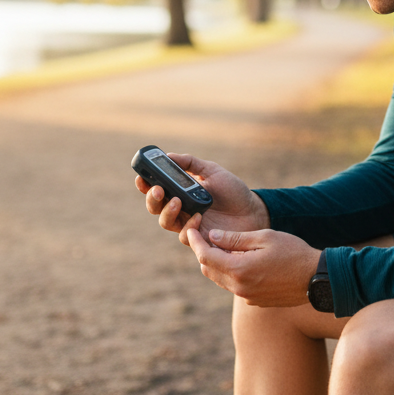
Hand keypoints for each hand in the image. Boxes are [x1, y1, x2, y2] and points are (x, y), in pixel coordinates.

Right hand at [134, 152, 268, 244]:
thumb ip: (191, 163)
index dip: (145, 184)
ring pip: (165, 222)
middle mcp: (180, 209)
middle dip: (152, 198)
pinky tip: (197, 217)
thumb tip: (168, 156)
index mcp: (180, 192)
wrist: (252, 211)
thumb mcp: (212, 171)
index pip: (156, 188)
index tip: (141, 177)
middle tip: (159, 189)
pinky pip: (185, 236)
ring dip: (167, 212)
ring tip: (177, 201)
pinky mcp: (199, 239)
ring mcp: (188, 224)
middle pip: (155, 207)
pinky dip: (188, 226)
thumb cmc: (232, 191)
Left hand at [185, 227, 320, 307]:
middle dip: (205, 252)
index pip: (205, 256)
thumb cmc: (293, 253)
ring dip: (218, 263)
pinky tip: (243, 261)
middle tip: (208, 235)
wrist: (317, 278)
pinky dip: (231, 273)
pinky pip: (234, 286)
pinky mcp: (255, 301)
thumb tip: (212, 236)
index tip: (191, 229)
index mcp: (239, 269)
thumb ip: (235, 238)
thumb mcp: (264, 237)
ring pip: (220, 279)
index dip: (195, 241)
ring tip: (226, 246)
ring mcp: (247, 297)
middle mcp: (239, 287)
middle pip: (208, 269)